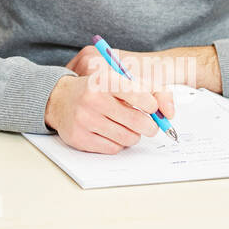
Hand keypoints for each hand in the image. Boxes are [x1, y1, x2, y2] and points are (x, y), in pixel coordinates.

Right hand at [44, 68, 170, 154]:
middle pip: (139, 122)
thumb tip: (169, 113)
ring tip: (126, 126)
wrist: (59, 98)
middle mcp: (92, 99)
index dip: (153, 104)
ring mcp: (84, 120)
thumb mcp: (121, 79)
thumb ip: (152, 89)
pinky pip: (113, 149)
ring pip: (128, 138)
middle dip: (149, 126)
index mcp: (104, 80)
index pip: (140, 95)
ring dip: (133, 135)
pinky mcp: (79, 138)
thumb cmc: (97, 89)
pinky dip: (118, 143)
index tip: (152, 107)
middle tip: (148, 125)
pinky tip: (110, 132)